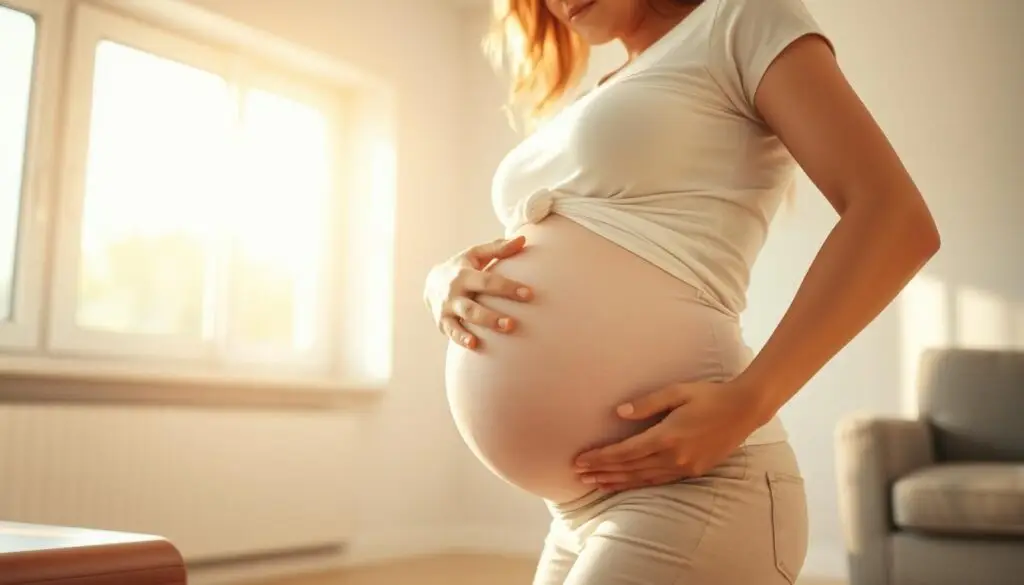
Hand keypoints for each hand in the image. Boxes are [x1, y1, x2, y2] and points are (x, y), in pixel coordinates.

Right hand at [424, 236, 532, 348]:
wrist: (431, 283)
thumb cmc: (462, 267)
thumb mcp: (476, 255)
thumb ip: (499, 248)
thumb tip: (523, 239)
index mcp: (464, 274)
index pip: (488, 281)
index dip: (508, 287)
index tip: (528, 294)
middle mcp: (454, 292)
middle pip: (473, 305)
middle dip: (492, 315)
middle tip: (513, 324)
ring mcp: (446, 308)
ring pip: (464, 319)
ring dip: (482, 326)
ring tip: (500, 333)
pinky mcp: (442, 322)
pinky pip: (452, 332)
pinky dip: (461, 338)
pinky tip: (474, 345)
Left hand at [572, 380, 769, 491]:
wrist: (744, 410)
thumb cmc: (709, 396)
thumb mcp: (677, 392)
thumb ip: (647, 404)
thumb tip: (619, 413)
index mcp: (667, 437)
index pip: (625, 453)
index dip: (600, 458)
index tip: (580, 460)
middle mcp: (673, 457)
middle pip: (629, 469)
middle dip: (601, 472)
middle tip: (577, 476)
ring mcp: (683, 467)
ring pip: (641, 479)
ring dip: (615, 482)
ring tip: (593, 484)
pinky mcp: (692, 471)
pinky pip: (657, 481)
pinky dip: (637, 484)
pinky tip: (624, 484)